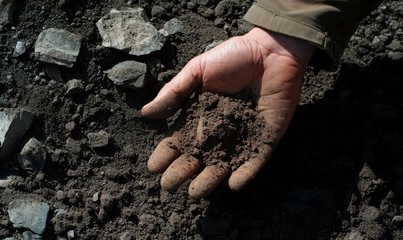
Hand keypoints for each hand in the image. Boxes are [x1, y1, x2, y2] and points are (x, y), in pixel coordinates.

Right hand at [142, 27, 314, 197]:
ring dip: (208, 181)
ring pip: (221, 166)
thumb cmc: (232, 58)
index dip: (164, 155)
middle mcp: (216, 134)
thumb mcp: (197, 71)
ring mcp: (240, 139)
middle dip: (180, 173)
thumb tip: (145, 113)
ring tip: (195, 192)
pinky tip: (233, 183)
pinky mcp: (264, 141)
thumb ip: (174, 92)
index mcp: (197, 118)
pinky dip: (245, 174)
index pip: (177, 143)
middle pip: (194, 159)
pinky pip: (254, 162)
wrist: (270, 52)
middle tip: (169, 186)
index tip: (153, 168)